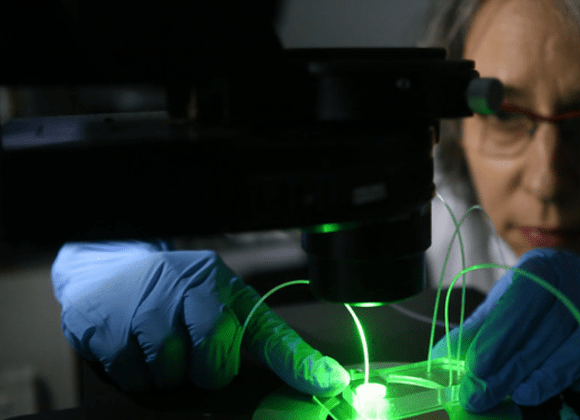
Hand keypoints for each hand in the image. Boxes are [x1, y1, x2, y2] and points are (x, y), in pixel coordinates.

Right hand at [52, 241, 348, 395]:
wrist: (106, 267)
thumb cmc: (177, 292)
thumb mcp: (225, 302)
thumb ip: (267, 340)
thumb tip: (322, 378)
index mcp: (222, 285)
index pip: (264, 331)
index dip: (297, 363)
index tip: (328, 383)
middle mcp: (186, 290)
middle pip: (212, 359)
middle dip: (204, 369)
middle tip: (192, 354)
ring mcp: (144, 306)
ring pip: (171, 374)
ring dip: (167, 373)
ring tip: (160, 344)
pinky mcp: (105, 327)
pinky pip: (134, 377)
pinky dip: (136, 375)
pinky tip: (133, 346)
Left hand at [430, 248, 579, 411]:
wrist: (576, 294)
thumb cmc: (533, 305)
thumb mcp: (500, 310)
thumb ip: (474, 334)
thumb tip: (443, 360)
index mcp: (544, 267)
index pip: (524, 298)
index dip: (499, 336)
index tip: (476, 369)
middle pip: (552, 323)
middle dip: (515, 365)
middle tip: (487, 393)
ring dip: (556, 371)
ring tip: (524, 394)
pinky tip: (569, 388)